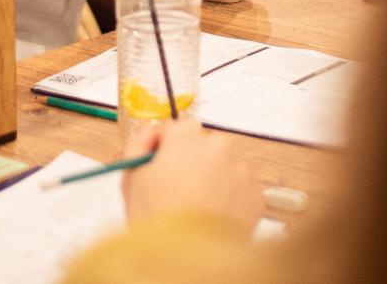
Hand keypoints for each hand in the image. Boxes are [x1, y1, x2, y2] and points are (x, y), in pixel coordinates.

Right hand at [121, 116, 260, 233]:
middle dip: (193, 162)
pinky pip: (241, 190)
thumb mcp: (131, 178)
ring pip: (225, 168)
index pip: (176, 128)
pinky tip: (214, 216)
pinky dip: (231, 200)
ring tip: (198, 208)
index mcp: (186, 137)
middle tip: (179, 190)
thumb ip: (138, 144)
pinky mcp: (255, 195)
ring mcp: (240, 170)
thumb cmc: (159, 219)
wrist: (188, 257)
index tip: (161, 163)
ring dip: (214, 180)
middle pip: (203, 146)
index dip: (166, 147)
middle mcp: (217, 147)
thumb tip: (148, 134)